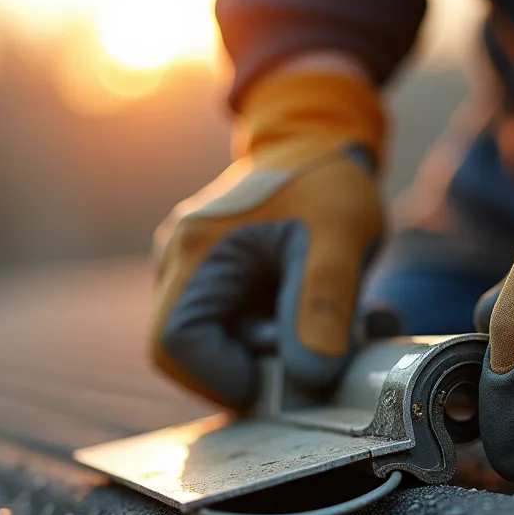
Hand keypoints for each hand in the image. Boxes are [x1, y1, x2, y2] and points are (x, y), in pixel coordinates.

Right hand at [149, 67, 385, 409]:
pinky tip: (322, 313)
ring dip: (279, 348)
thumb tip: (310, 377)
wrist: (322, 136)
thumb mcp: (340, 239)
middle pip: (196, 350)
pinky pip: (237, 323)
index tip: (282, 378)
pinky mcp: (217, 275)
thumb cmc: (328, 179)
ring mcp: (193, 268)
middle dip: (260, 364)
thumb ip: (323, 306)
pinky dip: (280, 332)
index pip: (173, 346)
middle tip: (317, 348)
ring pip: (222, 341)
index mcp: (195, 250)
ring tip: (332, 322)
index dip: (222, 378)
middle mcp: (178, 261)